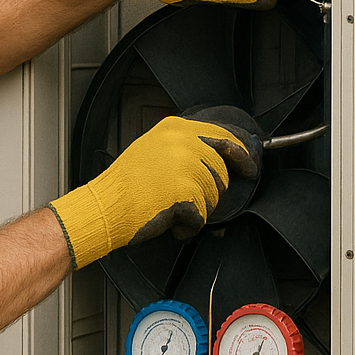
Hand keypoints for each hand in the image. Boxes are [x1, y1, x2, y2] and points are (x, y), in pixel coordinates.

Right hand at [48, 116, 258, 268]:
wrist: (105, 206)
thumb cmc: (124, 184)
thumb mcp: (153, 148)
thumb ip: (183, 145)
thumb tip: (214, 155)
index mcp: (176, 129)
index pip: (223, 136)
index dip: (240, 154)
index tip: (248, 166)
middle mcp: (183, 144)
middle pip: (221, 169)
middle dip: (211, 190)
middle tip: (193, 199)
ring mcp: (186, 167)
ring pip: (214, 194)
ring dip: (197, 208)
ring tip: (172, 208)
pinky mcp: (185, 193)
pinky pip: (201, 216)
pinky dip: (187, 225)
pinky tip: (171, 221)